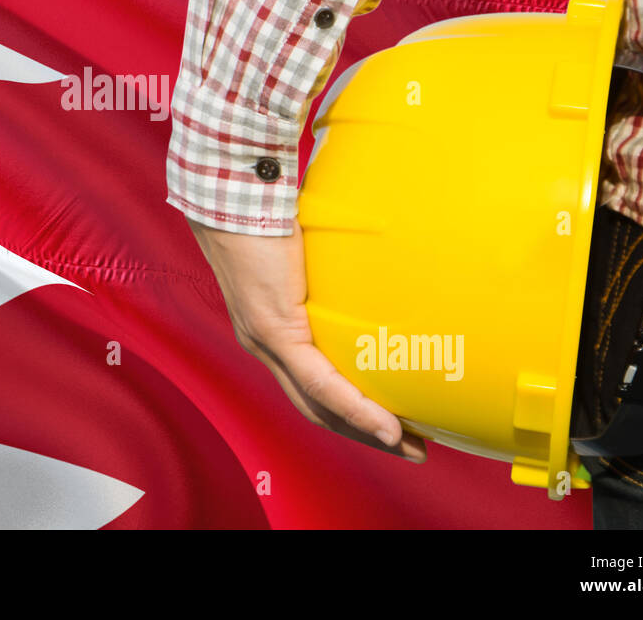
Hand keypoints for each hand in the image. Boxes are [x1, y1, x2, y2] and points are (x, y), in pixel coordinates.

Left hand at [188, 217, 425, 462]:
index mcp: (270, 330)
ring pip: (319, 406)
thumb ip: (329, 266)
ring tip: (407, 445)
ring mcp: (266, 341)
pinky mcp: (275, 329)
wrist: (234, 194)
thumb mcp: (304, 250)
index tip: (388, 424)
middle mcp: (264, 346)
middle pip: (316, 408)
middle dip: (363, 434)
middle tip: (409, 446)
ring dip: (365, 432)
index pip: (309, 387)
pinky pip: (319, 381)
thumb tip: (373, 254)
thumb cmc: (267, 211)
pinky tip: (386, 426)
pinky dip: (354, 408)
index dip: (348, 412)